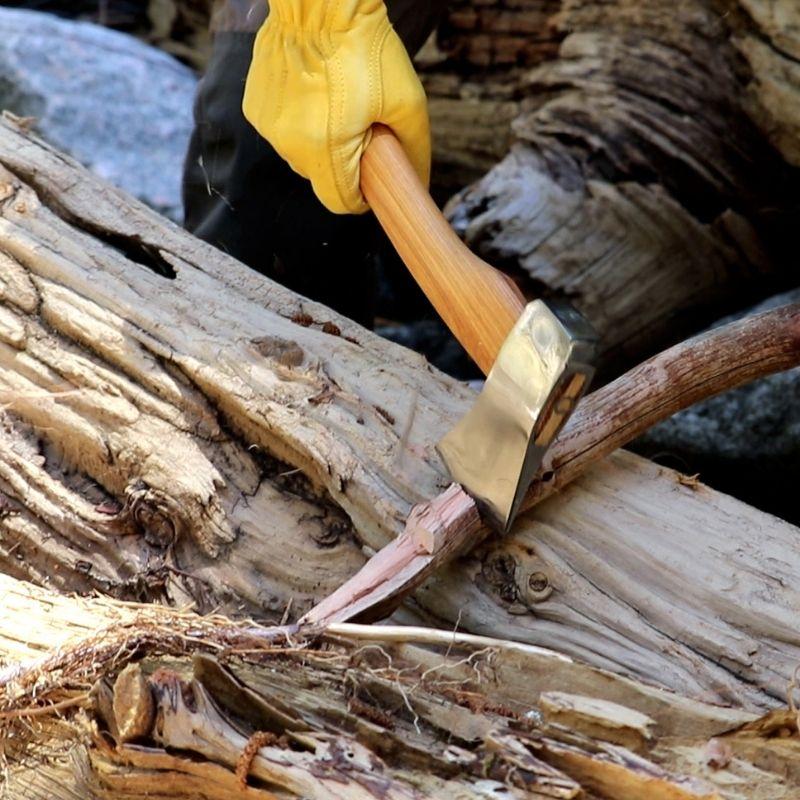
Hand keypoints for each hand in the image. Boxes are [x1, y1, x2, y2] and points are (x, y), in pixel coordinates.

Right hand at [243, 0, 430, 213]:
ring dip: (320, 141)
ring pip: (302, 156)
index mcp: (326, 148)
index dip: (362, 195)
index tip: (372, 177)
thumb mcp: (408, 101)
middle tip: (359, 124)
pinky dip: (299, 121)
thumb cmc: (367, 49)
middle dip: (343, 162)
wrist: (320, 2)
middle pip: (322, 180)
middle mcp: (291, 145)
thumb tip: (417, 182)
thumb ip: (414, 149)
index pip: (342, 203)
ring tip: (335, 101)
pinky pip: (284, 132)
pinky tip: (312, 91)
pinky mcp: (255, 109)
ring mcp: (269, 128)